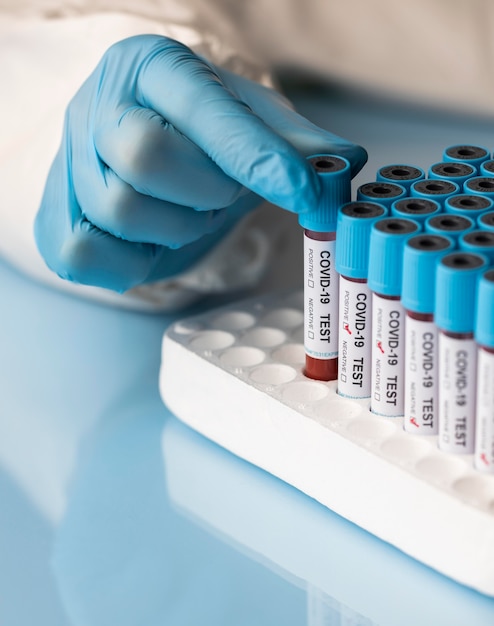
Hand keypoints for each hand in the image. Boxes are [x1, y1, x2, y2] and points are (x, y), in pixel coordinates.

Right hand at [35, 35, 366, 291]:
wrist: (132, 146)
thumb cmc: (198, 135)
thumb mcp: (250, 124)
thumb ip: (295, 143)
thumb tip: (344, 162)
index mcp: (152, 68)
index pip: (203, 112)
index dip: (257, 157)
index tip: (304, 192)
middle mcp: (97, 106)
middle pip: (146, 157)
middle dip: (203, 190)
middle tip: (219, 192)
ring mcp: (67, 163)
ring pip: (121, 211)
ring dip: (176, 227)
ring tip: (187, 211)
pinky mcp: (52, 218)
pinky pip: (82, 254)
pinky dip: (130, 261)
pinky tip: (150, 241)